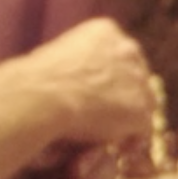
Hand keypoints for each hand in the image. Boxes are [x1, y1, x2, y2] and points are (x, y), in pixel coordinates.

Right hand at [0, 18, 154, 155]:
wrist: (41, 94)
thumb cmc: (34, 79)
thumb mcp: (56, 56)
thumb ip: (76, 63)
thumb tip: (71, 80)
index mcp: (105, 31)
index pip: (119, 54)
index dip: (112, 76)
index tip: (101, 92)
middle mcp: (128, 50)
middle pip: (136, 77)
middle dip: (124, 96)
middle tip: (109, 116)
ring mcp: (138, 80)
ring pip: (143, 102)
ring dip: (128, 119)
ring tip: (111, 135)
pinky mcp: (140, 108)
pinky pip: (143, 129)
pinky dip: (132, 140)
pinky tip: (119, 147)